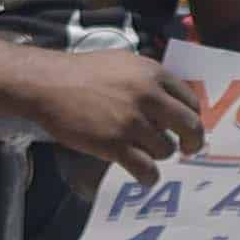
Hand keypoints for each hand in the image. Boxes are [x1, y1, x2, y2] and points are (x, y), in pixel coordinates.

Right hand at [21, 48, 204, 182]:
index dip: (193, 118)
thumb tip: (172, 103)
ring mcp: (131, 121)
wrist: (46, 83)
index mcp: (153, 73)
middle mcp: (148, 96)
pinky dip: (148, 177)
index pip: (191, 101)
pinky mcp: (114, 144)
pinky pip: (146, 169)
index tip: (187, 129)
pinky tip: (144, 175)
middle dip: (192, 142)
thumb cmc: (82, 72)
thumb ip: (149, 80)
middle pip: (190, 127)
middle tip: (186, 150)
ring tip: (143, 153)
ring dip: (158, 155)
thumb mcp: (123, 63)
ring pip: (166, 150)